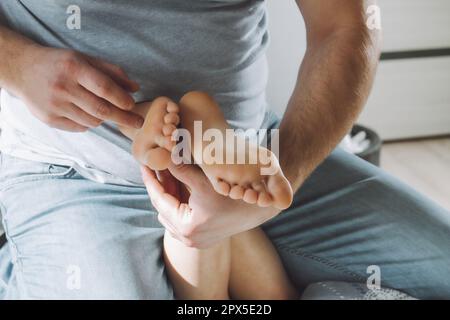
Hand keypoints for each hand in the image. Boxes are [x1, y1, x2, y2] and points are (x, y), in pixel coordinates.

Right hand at [10, 46, 143, 131]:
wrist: (23, 70)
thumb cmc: (61, 64)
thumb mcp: (85, 59)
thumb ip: (112, 72)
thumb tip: (135, 88)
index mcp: (74, 68)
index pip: (104, 88)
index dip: (122, 99)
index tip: (133, 105)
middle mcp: (62, 87)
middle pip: (101, 110)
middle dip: (124, 118)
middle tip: (138, 122)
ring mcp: (54, 105)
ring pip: (92, 121)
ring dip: (105, 119)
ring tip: (104, 110)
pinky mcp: (48, 119)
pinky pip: (79, 127)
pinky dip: (89, 123)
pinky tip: (86, 113)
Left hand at [141, 164, 280, 248]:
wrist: (259, 209)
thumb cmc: (233, 194)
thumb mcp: (204, 180)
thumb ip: (180, 169)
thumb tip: (161, 155)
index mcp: (187, 227)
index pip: (160, 200)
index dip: (151, 180)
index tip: (143, 165)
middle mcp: (188, 239)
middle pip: (163, 208)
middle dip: (158, 187)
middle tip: (152, 168)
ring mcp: (195, 242)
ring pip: (170, 215)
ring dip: (167, 195)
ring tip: (165, 174)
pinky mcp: (202, 239)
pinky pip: (180, 221)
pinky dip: (177, 204)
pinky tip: (177, 186)